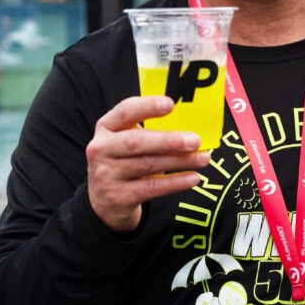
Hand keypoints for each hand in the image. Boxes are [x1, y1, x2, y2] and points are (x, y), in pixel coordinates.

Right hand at [86, 95, 209, 233]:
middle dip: (168, 141)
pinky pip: (152, 188)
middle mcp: (101, 149)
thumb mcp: (126, 140)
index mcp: (106, 127)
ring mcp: (107, 174)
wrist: (103, 201)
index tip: (170, 104)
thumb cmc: (124, 160)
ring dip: (180, 161)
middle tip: (195, 140)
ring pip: (148, 165)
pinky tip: (193, 177)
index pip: (124, 111)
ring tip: (203, 158)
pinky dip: (175, 183)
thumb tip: (191, 127)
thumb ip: (149, 130)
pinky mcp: (118, 197)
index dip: (147, 107)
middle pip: (136, 142)